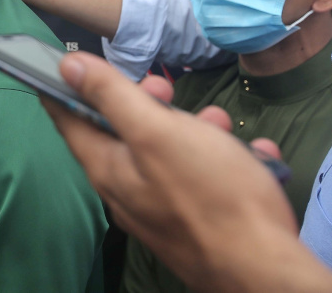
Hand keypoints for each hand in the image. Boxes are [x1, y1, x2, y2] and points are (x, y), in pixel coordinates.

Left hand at [43, 52, 300, 292]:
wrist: (265, 271)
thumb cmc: (210, 195)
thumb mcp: (157, 131)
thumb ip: (111, 96)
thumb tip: (66, 65)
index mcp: (107, 168)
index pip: (68, 119)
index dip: (66, 85)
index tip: (75, 59)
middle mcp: (126, 190)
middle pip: (123, 132)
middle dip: (147, 103)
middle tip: (168, 89)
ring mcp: (162, 207)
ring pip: (170, 151)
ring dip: (195, 129)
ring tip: (222, 126)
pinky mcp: (198, 220)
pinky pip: (205, 176)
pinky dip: (226, 159)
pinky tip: (253, 155)